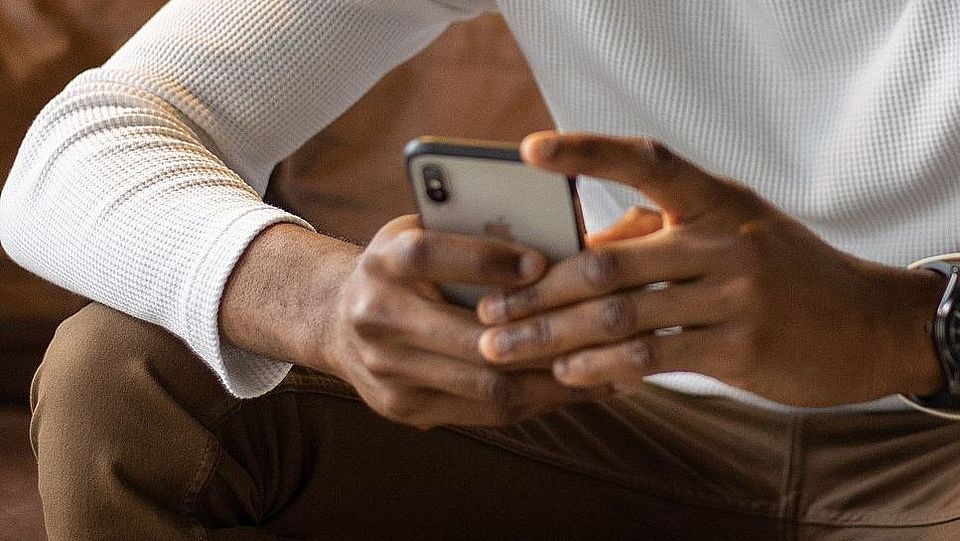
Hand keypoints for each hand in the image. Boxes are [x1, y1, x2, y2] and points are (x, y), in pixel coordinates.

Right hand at [323, 215, 597, 427]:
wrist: (334, 321)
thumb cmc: (401, 267)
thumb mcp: (422, 232)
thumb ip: (471, 233)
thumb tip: (557, 235)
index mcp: (381, 262)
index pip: (426, 256)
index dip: (483, 259)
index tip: (540, 261)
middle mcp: (376, 318)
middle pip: (466, 338)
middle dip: (541, 336)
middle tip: (601, 327)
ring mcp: (387, 372)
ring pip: (484, 385)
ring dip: (551, 379)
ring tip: (608, 366)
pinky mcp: (403, 408)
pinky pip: (483, 412)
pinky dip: (536, 400)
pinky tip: (576, 386)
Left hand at [475, 132, 945, 406]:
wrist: (863, 324)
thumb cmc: (780, 271)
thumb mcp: (729, 230)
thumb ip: (656, 232)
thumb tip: (578, 251)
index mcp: (716, 199)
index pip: (646, 161)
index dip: (587, 152)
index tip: (530, 150)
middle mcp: (724, 240)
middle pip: (608, 264)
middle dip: (537, 291)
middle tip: (487, 310)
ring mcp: (735, 295)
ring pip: (621, 315)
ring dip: (552, 335)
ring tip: (503, 347)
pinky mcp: (739, 348)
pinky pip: (652, 357)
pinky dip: (601, 366)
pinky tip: (565, 373)